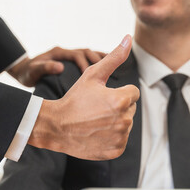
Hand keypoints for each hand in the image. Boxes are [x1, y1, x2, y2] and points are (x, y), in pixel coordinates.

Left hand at [7, 47, 106, 86]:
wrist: (25, 71)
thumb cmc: (28, 72)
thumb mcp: (33, 71)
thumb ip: (45, 67)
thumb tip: (59, 67)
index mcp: (59, 53)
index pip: (77, 55)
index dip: (85, 63)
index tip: (91, 74)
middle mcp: (67, 52)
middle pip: (88, 52)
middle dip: (99, 61)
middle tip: (109, 72)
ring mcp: (71, 56)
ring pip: (91, 55)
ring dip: (103, 60)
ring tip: (116, 69)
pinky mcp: (73, 61)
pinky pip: (90, 61)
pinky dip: (100, 64)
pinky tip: (111, 71)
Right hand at [28, 35, 138, 159]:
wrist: (56, 127)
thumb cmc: (74, 98)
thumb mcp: (92, 75)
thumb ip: (114, 57)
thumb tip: (128, 38)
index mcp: (121, 99)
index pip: (133, 93)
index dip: (118, 93)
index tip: (102, 97)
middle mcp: (124, 119)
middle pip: (130, 108)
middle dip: (118, 107)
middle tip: (96, 110)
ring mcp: (120, 137)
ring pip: (126, 124)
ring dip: (115, 122)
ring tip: (95, 121)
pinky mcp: (116, 150)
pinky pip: (121, 140)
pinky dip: (111, 138)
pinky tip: (96, 133)